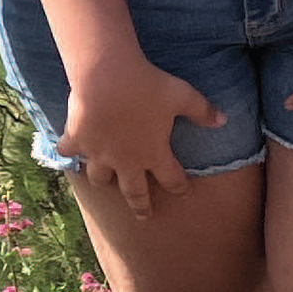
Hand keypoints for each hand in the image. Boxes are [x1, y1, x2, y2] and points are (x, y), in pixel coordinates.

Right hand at [63, 53, 223, 215]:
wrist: (106, 76)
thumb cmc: (148, 85)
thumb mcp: (182, 95)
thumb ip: (202, 111)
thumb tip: (224, 120)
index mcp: (154, 154)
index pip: (172, 180)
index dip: (180, 188)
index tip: (183, 192)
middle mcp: (126, 161)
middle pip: (134, 193)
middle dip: (141, 206)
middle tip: (144, 215)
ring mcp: (99, 153)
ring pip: (99, 179)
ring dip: (103, 180)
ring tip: (105, 181)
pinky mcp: (77, 141)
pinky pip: (68, 152)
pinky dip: (68, 152)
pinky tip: (67, 150)